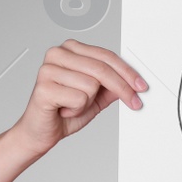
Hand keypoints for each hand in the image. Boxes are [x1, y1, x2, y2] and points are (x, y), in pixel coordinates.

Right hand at [11, 39, 147, 155]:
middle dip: (122, 88)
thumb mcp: (96, 97)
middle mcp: (58, 54)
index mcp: (70, 50)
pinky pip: (79, 98)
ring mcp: (48, 69)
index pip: (106, 56)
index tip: (141, 87)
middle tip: (133, 102)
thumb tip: (133, 82)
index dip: (127, 73)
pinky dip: (76, 110)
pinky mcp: (44, 87)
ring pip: (91, 84)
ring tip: (73, 105)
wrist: (40, 131)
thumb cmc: (63, 111)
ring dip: (88, 102)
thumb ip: (112, 86)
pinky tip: (64, 109)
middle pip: (102, 69)